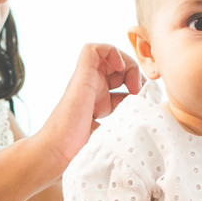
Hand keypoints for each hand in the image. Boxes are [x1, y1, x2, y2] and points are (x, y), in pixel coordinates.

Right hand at [38, 43, 140, 166]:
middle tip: (141, 91)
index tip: (144, 101)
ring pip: (109, 54)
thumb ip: (123, 126)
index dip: (137, 87)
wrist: (58, 150)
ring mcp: (86, 81)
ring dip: (127, 63)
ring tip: (133, 83)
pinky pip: (93, 49)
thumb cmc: (80, 150)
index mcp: (100, 102)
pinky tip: (121, 68)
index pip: (123, 84)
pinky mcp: (81, 75)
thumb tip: (143, 122)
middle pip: (118, 66)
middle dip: (135, 73)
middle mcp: (93, 88)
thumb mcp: (111, 135)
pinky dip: (110, 51)